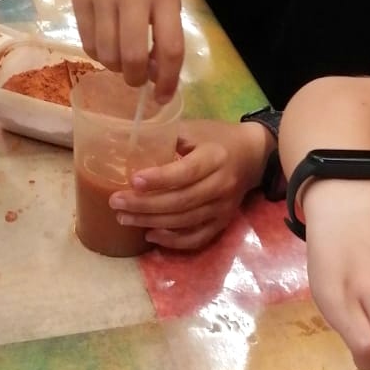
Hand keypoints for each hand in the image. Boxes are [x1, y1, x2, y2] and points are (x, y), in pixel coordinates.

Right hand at [69, 0, 184, 99]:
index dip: (167, 81)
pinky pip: (87, 42)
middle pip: (133, 58)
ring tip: (122, 59)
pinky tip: (106, 44)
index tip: (163, 96)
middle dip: (137, 79)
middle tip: (139, 79)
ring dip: (116, 67)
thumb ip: (165, 25)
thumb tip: (156, 70)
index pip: (169, 49)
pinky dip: (98, 53)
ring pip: (107, 54)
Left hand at [108, 120, 268, 250]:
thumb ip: (166, 137)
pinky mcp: (222, 222)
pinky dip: (173, 241)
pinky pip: (197, 238)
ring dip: (152, 222)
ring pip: (185, 222)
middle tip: (116, 202)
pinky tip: (150, 234)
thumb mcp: (194, 129)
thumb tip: (127, 145)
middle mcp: (221, 185)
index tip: (132, 181)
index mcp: (215, 157)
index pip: (186, 172)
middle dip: (145, 205)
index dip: (159, 179)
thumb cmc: (216, 138)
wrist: (253, 155)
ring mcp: (223, 207)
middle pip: (181, 201)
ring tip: (124, 218)